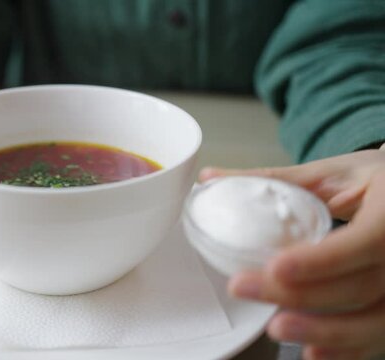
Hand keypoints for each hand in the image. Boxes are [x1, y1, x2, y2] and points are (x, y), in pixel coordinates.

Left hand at [199, 151, 384, 359]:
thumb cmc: (373, 180)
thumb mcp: (330, 172)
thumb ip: (273, 178)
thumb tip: (210, 178)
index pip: (364, 242)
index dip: (321, 260)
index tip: (276, 267)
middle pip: (359, 287)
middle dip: (299, 294)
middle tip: (243, 288)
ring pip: (374, 321)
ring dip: (324, 332)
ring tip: (277, 328)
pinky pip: (379, 336)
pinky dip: (347, 350)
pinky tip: (312, 352)